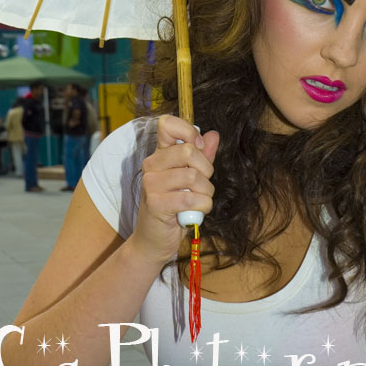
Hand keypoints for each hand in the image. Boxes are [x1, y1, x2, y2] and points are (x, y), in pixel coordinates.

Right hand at [128, 115, 219, 265]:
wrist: (153, 241)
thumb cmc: (174, 208)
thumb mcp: (190, 180)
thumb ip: (202, 157)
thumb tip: (213, 135)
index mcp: (159, 154)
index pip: (167, 124)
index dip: (189, 131)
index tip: (199, 148)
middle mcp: (151, 165)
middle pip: (189, 151)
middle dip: (206, 170)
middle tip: (202, 184)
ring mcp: (151, 183)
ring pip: (194, 177)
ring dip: (206, 192)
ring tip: (199, 200)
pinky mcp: (155, 203)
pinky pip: (191, 198)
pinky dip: (202, 206)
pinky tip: (196, 212)